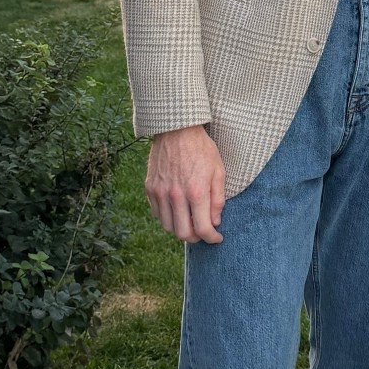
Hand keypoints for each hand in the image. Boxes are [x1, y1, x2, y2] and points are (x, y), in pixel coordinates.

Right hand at [146, 125, 225, 242]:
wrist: (176, 129)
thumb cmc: (201, 149)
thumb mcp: (218, 171)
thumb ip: (218, 200)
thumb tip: (215, 222)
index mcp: (196, 192)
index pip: (202, 229)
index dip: (212, 238)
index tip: (216, 238)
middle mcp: (176, 196)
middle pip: (183, 233)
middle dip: (196, 238)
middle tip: (203, 232)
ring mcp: (160, 193)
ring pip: (168, 227)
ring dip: (180, 229)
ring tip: (190, 222)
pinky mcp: (150, 188)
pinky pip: (157, 214)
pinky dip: (167, 218)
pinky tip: (177, 211)